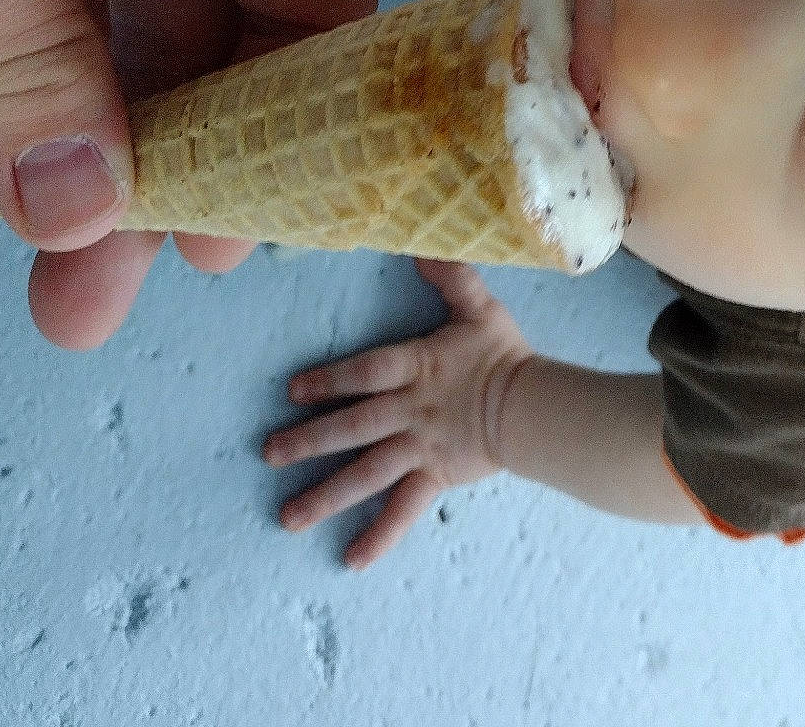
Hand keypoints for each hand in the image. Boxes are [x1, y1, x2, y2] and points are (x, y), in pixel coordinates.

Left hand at [262, 260, 534, 568]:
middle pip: (354, 426)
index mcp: (417, 368)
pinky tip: (351, 560)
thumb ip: (451, 276)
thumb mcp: (479, 307)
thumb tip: (422, 245)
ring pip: (367, 474)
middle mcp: (410, 412)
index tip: (293, 390)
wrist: (534, 407)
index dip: (331, 379)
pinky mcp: (433, 478)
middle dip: (309, 440)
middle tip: (269, 453)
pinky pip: (403, 510)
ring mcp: (419, 450)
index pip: (367, 372)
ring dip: (326, 496)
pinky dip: (379, 536)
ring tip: (288, 517)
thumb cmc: (502, 354)